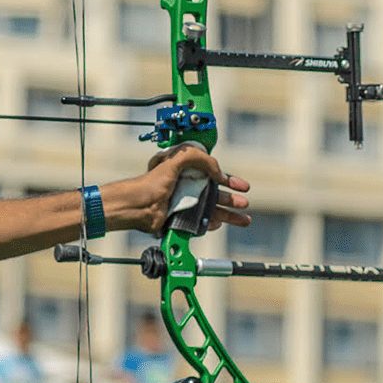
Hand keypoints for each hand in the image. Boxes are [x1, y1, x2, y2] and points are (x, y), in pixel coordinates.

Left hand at [119, 142, 250, 231]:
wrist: (137, 206)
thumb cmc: (152, 182)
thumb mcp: (178, 159)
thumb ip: (201, 159)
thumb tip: (218, 174)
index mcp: (186, 172)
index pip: (213, 176)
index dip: (229, 180)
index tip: (243, 187)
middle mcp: (187, 188)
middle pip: (216, 194)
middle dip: (232, 199)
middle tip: (244, 203)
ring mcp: (184, 205)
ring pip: (212, 210)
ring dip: (229, 215)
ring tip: (244, 219)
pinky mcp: (181, 220)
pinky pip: (201, 223)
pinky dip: (211, 223)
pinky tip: (219, 223)